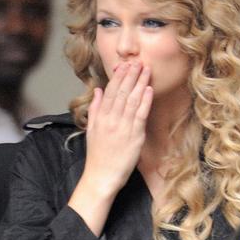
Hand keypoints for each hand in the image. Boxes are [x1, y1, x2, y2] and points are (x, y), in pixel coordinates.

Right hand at [84, 61, 152, 196]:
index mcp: (101, 117)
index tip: (124, 65)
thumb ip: (95, 109)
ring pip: (132, 100)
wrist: (101, 177)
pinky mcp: (134, 136)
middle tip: (137, 61)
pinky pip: (140, 114)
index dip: (118, 77)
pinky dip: (145, 101)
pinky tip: (148, 89)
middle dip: (130, 75)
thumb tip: (98, 90)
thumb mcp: (91, 130)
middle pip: (122, 92)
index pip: (110, 91)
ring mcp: (123, 127)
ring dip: (139, 83)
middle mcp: (111, 120)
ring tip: (145, 69)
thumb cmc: (97, 156)